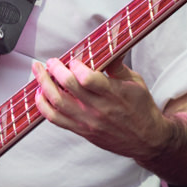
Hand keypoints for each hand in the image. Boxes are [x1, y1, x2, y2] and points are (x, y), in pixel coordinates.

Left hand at [30, 57, 170, 165]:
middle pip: (68, 87)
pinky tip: (40, 95)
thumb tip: (107, 46)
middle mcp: (99, 109)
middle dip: (55, 70)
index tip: (74, 60)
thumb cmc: (142, 109)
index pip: (87, 79)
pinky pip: (55, 119)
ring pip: (57, 102)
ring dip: (43, 85)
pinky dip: (43, 106)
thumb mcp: (135, 82)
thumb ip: (117, 65)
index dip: (76, 66)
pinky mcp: (82, 131)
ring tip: (39, 73)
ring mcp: (88, 122)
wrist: (147, 139)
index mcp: (114, 94)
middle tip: (52, 62)